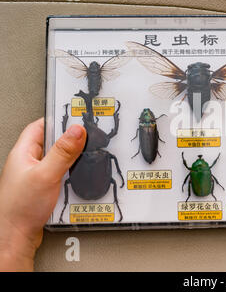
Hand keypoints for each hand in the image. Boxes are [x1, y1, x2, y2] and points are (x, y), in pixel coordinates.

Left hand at [0, 118, 85, 270]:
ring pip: (56, 159)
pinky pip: (58, 174)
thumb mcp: (46, 174)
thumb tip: (76, 131)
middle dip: (68, 140)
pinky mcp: (41, 189)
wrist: (14, 237)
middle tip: (83, 137)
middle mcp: (27, 162)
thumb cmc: (20, 208)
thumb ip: (63, 152)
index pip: (40, 126)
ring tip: (81, 157)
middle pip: (51, 142)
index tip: (73, 116)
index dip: (57, 119)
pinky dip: (69, 174)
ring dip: (69, 159)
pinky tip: (74, 178)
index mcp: (23, 152)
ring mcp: (34, 176)